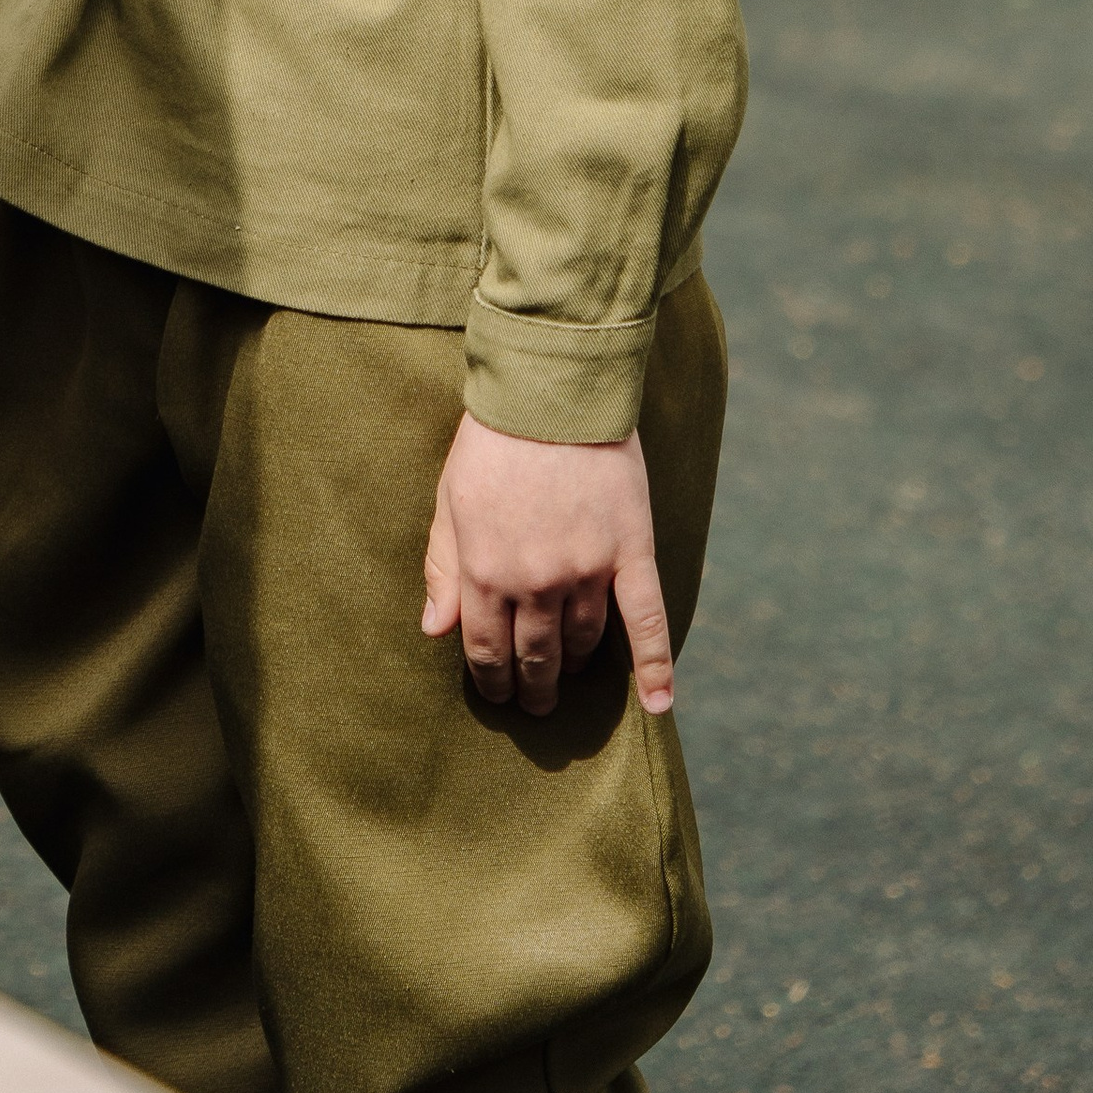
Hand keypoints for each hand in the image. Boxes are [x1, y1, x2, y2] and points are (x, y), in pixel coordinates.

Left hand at [421, 410, 671, 719]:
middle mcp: (534, 581)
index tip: (498, 692)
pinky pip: (646, 620)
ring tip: (571, 677)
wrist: (552, 389)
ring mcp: (586, 570)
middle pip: (535, 656)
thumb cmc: (492, 440)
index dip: (492, 679)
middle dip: (533, 686)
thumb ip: (441, 567)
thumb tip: (434, 631)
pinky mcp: (630, 551)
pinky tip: (659, 704)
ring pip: (583, 642)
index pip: (486, 649)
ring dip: (575, 667)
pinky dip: (655, 667)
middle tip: (535, 702)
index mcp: (484, 569)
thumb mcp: (449, 499)